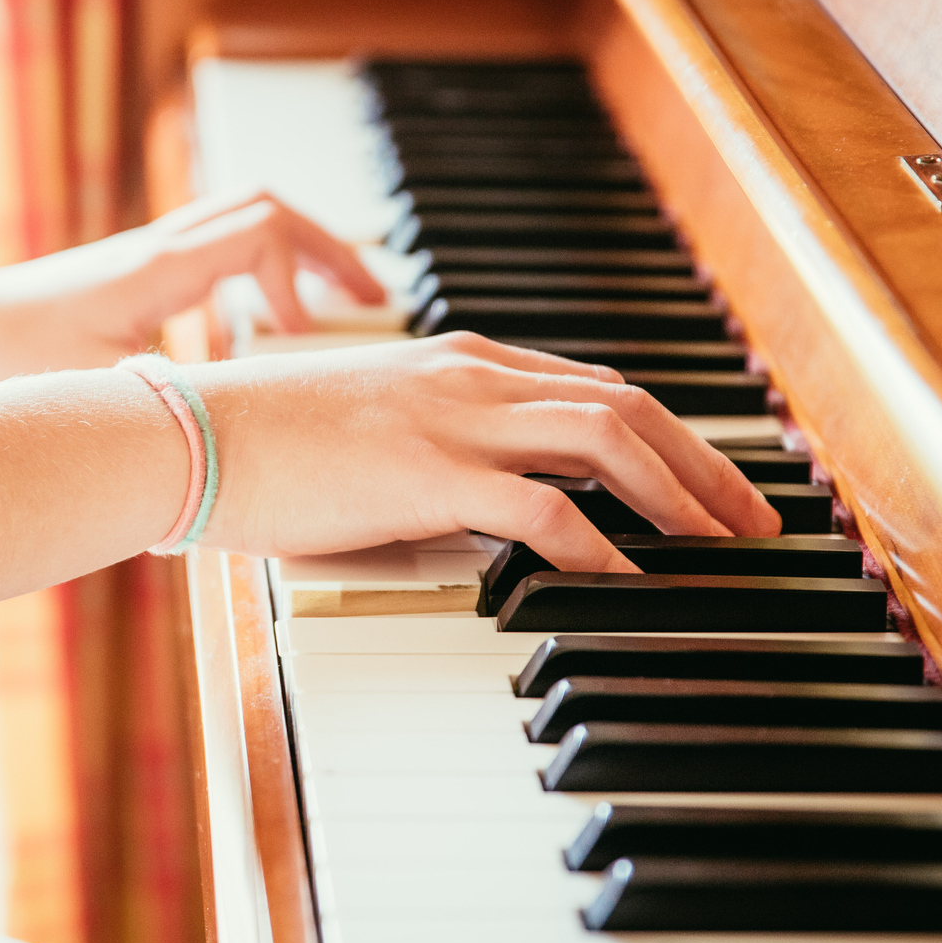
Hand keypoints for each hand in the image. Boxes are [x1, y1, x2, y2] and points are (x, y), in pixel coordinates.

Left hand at [0, 189, 383, 385]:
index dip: (310, 272)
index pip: (265, 229)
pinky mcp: (132, 269)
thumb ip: (171, 405)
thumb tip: (238, 433)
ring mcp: (144, 251)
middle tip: (372, 295)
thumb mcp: (96, 391)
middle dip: (329, 246)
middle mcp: (156, 246)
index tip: (318, 327)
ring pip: (244, 215)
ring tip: (335, 300)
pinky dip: (259, 265)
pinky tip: (264, 316)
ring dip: (298, 250)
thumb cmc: (2, 361)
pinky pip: (217, 242)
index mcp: (157, 268)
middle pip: (268, 206)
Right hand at [188, 333, 781, 570]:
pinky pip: (541, 506)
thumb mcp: (374, 436)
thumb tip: (497, 515)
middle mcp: (472, 375)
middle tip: (754, 524)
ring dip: (678, 496)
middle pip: (627, 407)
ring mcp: (451, 418)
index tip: (714, 486)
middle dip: (705, 466)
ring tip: (719, 550)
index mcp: (461, 361)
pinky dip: (598, 545)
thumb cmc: (264, 443)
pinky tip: (627, 581)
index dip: (672, 438)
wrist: (187, 433)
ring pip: (605, 440)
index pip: (596, 388)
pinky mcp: (425, 471)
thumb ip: (442, 456)